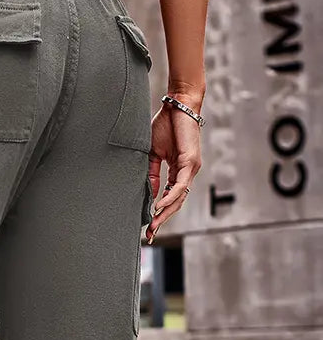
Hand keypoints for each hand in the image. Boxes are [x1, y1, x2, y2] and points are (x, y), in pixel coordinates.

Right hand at [145, 91, 202, 242]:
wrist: (178, 105)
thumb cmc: (165, 125)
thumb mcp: (153, 154)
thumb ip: (151, 174)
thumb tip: (149, 194)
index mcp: (177, 171)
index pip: (169, 197)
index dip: (159, 212)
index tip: (149, 226)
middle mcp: (187, 173)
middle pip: (175, 202)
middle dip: (163, 219)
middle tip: (151, 233)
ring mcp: (191, 169)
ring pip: (179, 197)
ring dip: (165, 212)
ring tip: (154, 224)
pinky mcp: (191, 162)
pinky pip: (179, 185)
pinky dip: (169, 196)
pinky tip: (159, 206)